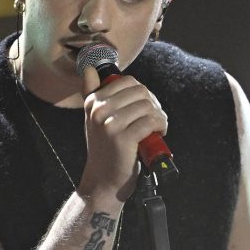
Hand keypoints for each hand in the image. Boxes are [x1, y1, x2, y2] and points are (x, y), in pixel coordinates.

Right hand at [78, 64, 168, 202]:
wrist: (103, 180)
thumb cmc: (104, 149)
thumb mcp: (94, 120)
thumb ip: (91, 94)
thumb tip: (89, 68)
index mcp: (93, 102)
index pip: (128, 82)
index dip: (143, 93)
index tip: (145, 108)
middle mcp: (98, 110)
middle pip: (140, 91)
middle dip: (153, 104)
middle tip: (154, 120)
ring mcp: (110, 124)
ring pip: (147, 106)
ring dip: (159, 116)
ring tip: (156, 128)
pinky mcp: (123, 138)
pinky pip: (151, 121)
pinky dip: (160, 126)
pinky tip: (158, 134)